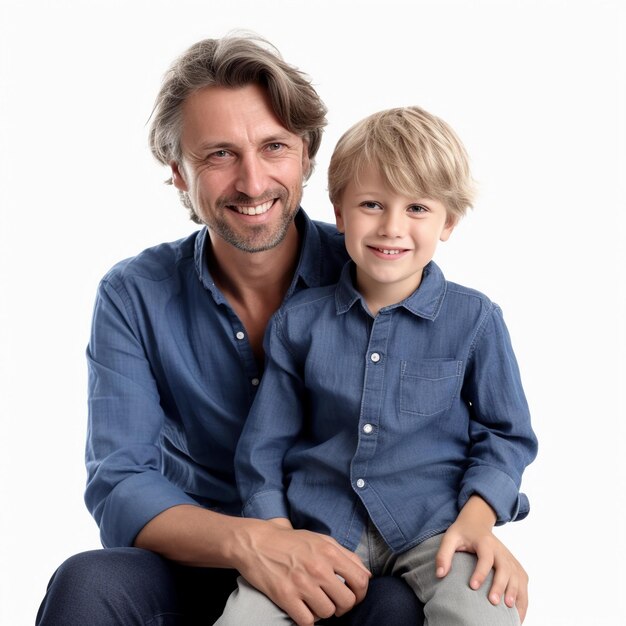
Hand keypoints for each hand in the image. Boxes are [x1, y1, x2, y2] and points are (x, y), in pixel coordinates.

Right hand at [232, 518, 370, 625]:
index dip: (361, 593)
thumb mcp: (321, 539)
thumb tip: (366, 574)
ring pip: (327, 614)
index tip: (353, 595)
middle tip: (334, 602)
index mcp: (329, 552)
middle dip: (343, 606)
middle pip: (346, 601)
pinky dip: (307, 619)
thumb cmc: (290, 541)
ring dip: (323, 612)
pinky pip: (307, 621)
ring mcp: (301, 583)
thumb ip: (345, 555)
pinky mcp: (285, 597)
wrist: (256, 542)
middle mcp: (318, 568)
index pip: (360, 580)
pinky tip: (302, 608)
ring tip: (315, 602)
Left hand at [435, 496, 528, 622]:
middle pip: (505, 568)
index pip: (485, 558)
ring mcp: (510, 558)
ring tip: (509, 610)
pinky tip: (518, 613)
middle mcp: (501, 550)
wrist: (477, 522)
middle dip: (500, 586)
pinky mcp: (515, 565)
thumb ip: (443, 554)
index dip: (480, 572)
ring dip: (515, 593)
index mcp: (485, 542)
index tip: (473, 586)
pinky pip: (523, 581)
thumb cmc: (462, 532)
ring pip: (517, 576)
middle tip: (492, 602)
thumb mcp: (450, 538)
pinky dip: (523, 597)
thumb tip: (439, 574)